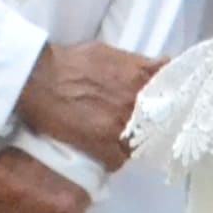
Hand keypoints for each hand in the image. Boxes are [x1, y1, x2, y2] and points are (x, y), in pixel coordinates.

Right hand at [13, 40, 159, 170]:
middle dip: (152, 126)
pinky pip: (118, 160)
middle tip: (142, 128)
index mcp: (141, 76)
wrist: (38, 78)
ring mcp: (122, 126)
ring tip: (118, 140)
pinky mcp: (104, 147)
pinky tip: (103, 151)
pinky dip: (113, 158)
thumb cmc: (70, 62)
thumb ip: (137, 64)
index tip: (169, 109)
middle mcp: (137, 103)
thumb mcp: (108, 52)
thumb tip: (160, 65)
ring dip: (131, 144)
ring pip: (139, 144)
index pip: (173, 94)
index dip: (171, 103)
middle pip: (159, 124)